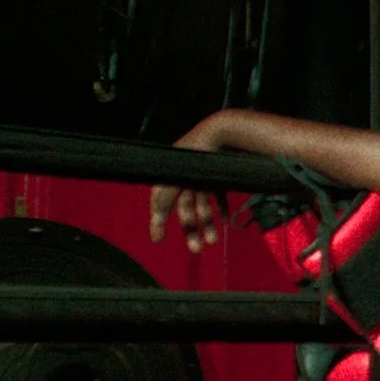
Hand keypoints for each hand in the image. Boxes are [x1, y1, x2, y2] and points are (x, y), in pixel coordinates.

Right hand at [149, 109, 241, 253]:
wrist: (222, 131)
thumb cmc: (200, 151)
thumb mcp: (180, 176)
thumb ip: (165, 195)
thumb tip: (155, 214)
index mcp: (171, 175)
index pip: (161, 203)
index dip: (158, 221)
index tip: (158, 239)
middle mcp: (184, 176)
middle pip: (184, 208)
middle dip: (190, 229)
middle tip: (196, 249)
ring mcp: (201, 175)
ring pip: (201, 204)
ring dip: (206, 223)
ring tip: (212, 241)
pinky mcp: (217, 173)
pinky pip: (216, 194)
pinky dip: (219, 208)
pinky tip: (224, 220)